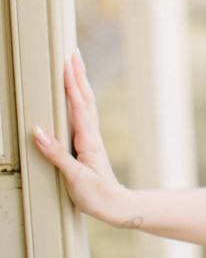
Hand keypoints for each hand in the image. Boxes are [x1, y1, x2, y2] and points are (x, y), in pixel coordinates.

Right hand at [33, 49, 128, 225]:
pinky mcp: (88, 145)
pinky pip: (83, 115)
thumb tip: (37, 130)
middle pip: (85, 98)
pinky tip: (76, 97)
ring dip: (80, 83)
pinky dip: (79, 100)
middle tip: (72, 52)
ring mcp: (91, 138)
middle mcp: (91, 134)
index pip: (78, 105)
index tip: (66, 63)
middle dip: (78, 74)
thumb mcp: (73, 177)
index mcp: (88, 139)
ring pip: (86, 104)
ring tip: (75, 66)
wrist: (115, 205)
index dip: (72, 83)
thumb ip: (56, 153)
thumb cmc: (96, 194)